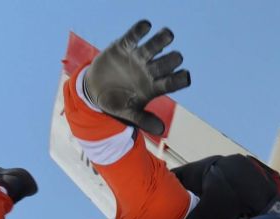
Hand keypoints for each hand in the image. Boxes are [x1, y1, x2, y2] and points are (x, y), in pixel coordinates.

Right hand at [82, 19, 190, 135]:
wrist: (94, 91)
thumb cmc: (116, 103)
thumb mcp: (128, 114)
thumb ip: (144, 120)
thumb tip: (162, 131)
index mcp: (154, 87)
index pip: (173, 82)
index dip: (180, 78)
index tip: (185, 76)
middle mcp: (149, 70)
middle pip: (167, 62)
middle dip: (172, 59)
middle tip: (175, 58)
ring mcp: (137, 57)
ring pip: (155, 45)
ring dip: (163, 39)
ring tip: (169, 35)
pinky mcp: (124, 46)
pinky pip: (134, 35)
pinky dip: (140, 30)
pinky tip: (146, 26)